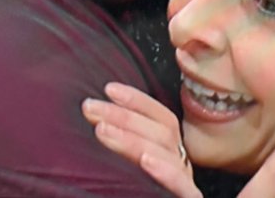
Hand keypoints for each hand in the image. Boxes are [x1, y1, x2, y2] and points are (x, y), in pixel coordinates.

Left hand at [82, 82, 201, 197]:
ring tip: (102, 131)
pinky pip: (182, 187)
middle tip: (90, 109)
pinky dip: (165, 171)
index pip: (161, 119)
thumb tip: (91, 120)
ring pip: (168, 152)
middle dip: (124, 115)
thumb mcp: (121, 175)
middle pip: (162, 131)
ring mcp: (184, 187)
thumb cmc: (126, 196)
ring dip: (134, 137)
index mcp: (167, 157)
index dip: (137, 101)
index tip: (108, 89)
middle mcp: (180, 168)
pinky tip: (145, 161)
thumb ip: (117, 152)